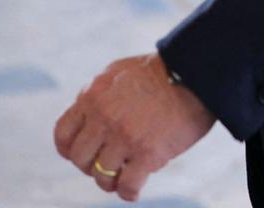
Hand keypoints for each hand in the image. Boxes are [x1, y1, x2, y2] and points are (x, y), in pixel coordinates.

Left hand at [54, 53, 213, 201]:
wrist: (199, 72)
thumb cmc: (164, 71)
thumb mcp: (120, 72)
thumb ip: (98, 93)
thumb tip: (85, 112)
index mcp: (94, 96)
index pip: (63, 134)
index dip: (69, 150)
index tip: (84, 154)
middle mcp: (104, 117)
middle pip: (80, 158)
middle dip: (90, 166)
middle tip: (107, 165)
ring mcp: (125, 136)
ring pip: (101, 175)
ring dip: (111, 181)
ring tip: (123, 179)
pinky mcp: (148, 153)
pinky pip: (126, 186)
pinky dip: (129, 193)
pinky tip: (134, 191)